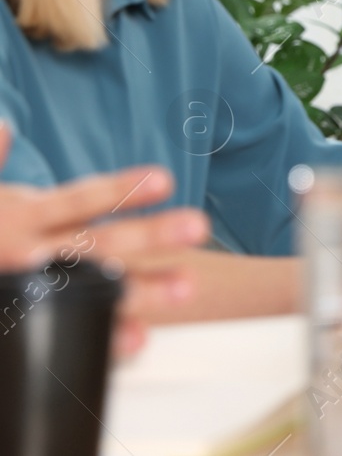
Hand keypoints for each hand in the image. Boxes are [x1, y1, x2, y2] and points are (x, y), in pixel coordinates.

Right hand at [0, 123, 208, 353]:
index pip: (78, 200)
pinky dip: (106, 339)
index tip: (166, 180)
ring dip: (141, 290)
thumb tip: (4, 127)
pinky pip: (72, 331)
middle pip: (98, 243)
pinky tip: (138, 338)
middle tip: (199, 226)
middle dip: (149, 236)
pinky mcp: (29, 321)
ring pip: (93, 290)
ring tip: (187, 286)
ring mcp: (33, 291)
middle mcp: (32, 255)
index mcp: (23, 217)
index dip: (120, 191)